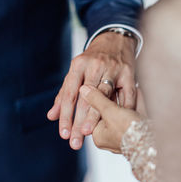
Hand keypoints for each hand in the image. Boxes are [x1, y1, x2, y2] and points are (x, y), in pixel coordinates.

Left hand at [47, 32, 136, 149]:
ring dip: (96, 117)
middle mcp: (95, 66)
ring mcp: (113, 69)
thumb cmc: (93, 60)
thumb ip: (64, 94)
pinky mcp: (129, 73)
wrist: (116, 40)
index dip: (65, 116)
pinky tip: (118, 123)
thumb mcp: (76, 72)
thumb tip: (51, 116)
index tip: (63, 134)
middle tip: (74, 142)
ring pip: (104, 96)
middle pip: (85, 98)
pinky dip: (123, 110)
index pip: (69, 94)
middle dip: (78, 122)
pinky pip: (127, 95)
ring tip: (89, 134)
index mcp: (78, 65)